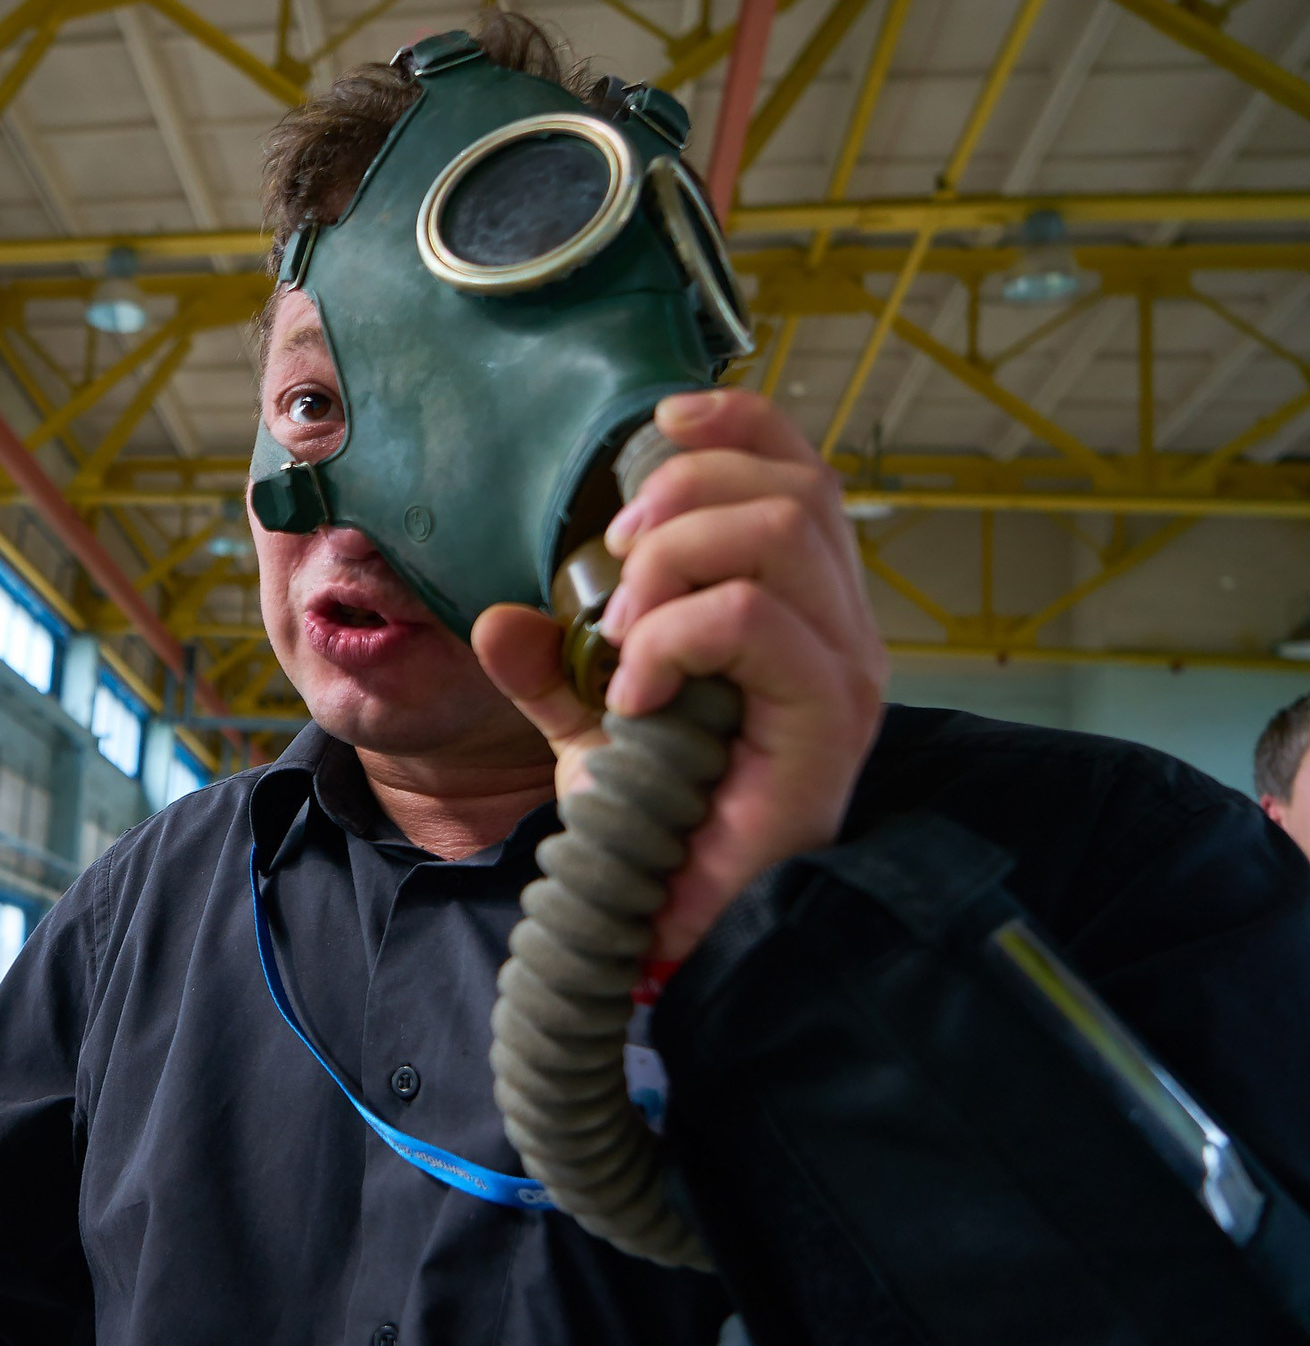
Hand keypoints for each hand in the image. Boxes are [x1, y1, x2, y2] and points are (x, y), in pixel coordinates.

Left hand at [473, 389, 886, 962]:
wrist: (679, 921)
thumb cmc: (660, 821)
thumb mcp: (591, 725)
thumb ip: (552, 666)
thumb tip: (497, 619)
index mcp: (806, 608)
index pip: (801, 472)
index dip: (738, 425)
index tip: (656, 424)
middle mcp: (844, 629)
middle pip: (790, 487)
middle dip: (679, 502)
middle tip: (612, 573)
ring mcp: (847, 671)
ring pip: (773, 533)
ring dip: (670, 564)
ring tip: (621, 637)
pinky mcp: (829, 716)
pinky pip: (749, 617)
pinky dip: (671, 636)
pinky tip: (634, 691)